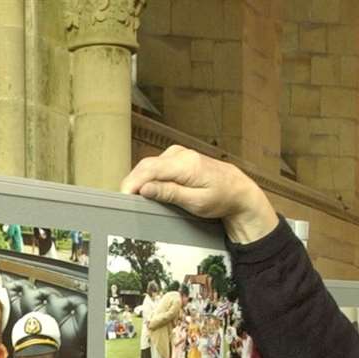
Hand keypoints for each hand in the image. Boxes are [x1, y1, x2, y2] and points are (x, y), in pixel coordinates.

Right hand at [119, 145, 277, 244]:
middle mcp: (178, 154)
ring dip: (139, 181)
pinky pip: (155, 166)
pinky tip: (146, 191)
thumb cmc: (220, 197)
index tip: (122, 198)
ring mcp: (176, 153)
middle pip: (145, 167)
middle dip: (132, 184)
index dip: (132, 184)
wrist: (236, 189)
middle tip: (125, 204)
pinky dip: (147, 178)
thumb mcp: (196, 202)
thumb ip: (170, 193)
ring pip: (148, 166)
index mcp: (185, 164)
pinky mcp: (176, 157)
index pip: (149, 170)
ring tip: (135, 200)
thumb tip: (145, 189)